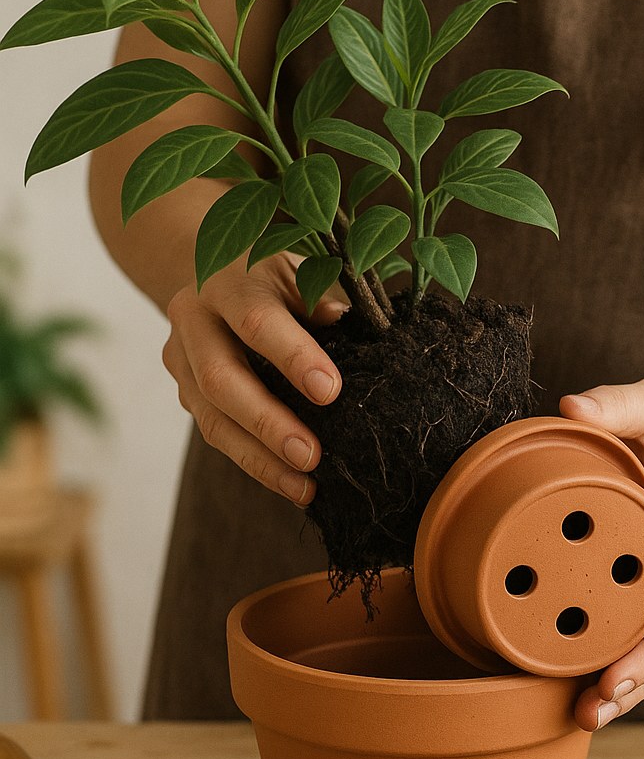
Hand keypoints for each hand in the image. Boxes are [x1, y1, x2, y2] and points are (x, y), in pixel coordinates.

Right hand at [163, 252, 344, 505]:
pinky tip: (291, 485)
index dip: (293, 356)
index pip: (257, 321)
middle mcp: (193, 321)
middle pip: (221, 379)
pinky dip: (256, 464)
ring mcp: (181, 361)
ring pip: (213, 419)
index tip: (330, 391)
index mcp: (227, 283)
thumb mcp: (297, 271)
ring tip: (305, 487)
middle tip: (311, 456)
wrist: (207, 275)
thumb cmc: (270, 277)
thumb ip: (320, 296)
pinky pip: (217, 435)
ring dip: (260, 459)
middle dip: (268, 422)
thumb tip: (346, 323)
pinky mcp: (185, 395)